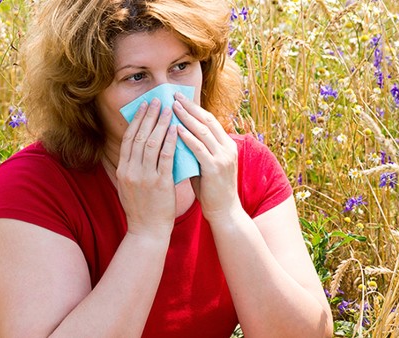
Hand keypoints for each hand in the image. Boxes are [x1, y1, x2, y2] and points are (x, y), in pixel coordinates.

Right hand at [116, 98, 177, 239]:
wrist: (147, 231)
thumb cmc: (141, 208)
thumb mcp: (129, 186)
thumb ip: (132, 167)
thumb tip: (139, 148)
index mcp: (123, 170)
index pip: (129, 139)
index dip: (137, 120)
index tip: (144, 106)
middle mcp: (131, 171)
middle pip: (139, 136)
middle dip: (149, 116)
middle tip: (157, 101)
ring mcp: (145, 177)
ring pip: (152, 143)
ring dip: (161, 124)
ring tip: (169, 110)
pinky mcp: (160, 183)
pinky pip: (166, 157)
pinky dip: (171, 141)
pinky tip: (176, 130)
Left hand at [173, 93, 241, 223]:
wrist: (224, 212)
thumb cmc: (211, 189)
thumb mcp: (204, 165)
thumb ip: (195, 151)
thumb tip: (175, 137)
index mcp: (226, 145)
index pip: (209, 120)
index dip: (194, 108)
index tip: (179, 98)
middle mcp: (227, 147)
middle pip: (207, 120)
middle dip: (189, 106)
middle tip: (173, 95)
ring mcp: (223, 157)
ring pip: (203, 131)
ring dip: (186, 117)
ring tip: (172, 107)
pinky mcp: (215, 168)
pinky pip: (199, 148)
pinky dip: (187, 137)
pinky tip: (175, 129)